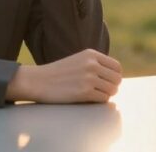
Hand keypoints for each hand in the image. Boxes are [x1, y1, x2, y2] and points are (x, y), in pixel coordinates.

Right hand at [6, 49, 122, 103]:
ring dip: (106, 95)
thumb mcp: (79, 60)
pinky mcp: (84, 92)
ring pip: (112, 90)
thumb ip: (96, 64)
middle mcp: (92, 64)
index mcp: (91, 54)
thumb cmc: (59, 73)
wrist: (38, 81)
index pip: (117, 67)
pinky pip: (103, 99)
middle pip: (117, 79)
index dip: (114, 76)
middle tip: (101, 91)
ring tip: (95, 95)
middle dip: (112, 87)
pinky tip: (89, 99)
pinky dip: (99, 101)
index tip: (107, 82)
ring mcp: (89, 78)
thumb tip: (116, 76)